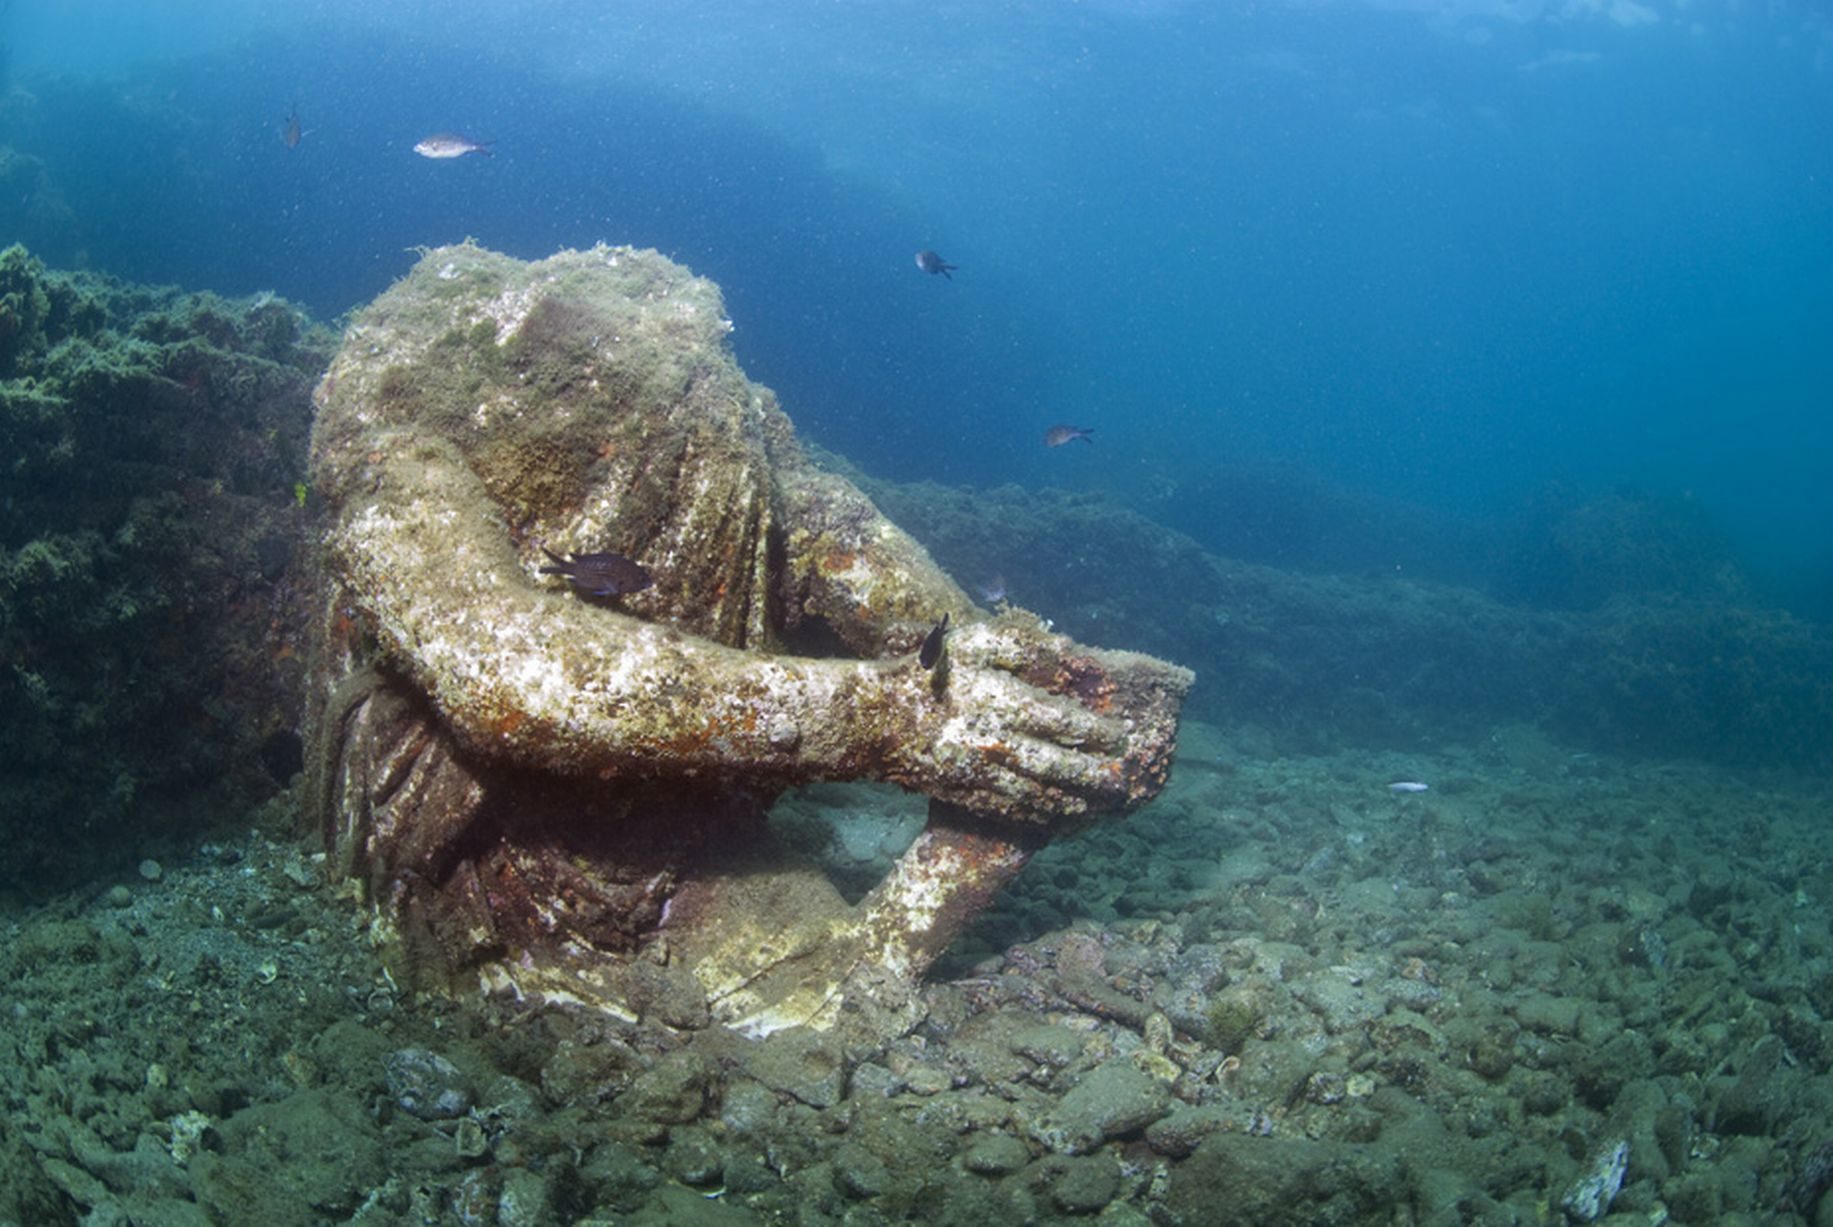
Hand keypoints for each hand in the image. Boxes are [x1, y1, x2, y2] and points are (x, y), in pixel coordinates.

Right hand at [878, 620, 1188, 823]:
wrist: (877, 719)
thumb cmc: (930, 673)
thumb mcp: (974, 643)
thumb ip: (1024, 644)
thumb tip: (1071, 649)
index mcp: (1003, 703)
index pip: (1064, 722)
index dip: (1098, 733)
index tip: (1120, 738)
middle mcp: (997, 742)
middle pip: (1059, 766)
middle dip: (1096, 776)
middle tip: (1123, 781)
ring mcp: (981, 774)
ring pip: (1040, 795)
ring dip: (1077, 802)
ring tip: (1103, 806)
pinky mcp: (966, 794)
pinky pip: (1011, 810)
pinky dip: (1042, 816)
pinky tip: (1060, 815)